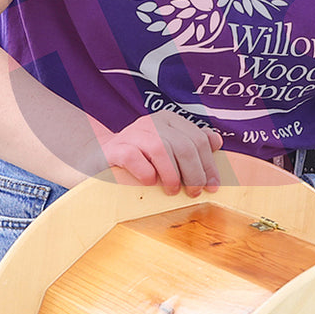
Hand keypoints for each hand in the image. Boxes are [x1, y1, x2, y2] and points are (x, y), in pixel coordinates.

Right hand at [94, 111, 223, 196]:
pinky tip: (149, 183)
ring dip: (172, 175)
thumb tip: (216, 141)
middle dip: (194, 173)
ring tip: (173, 191)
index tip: (213, 186)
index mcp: (169, 120)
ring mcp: (131, 133)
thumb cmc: (140, 160)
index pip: (198, 140)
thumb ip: (191, 144)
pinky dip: (145, 172)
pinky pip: (134, 157)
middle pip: (184, 146)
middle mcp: (151, 123)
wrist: (98, 161)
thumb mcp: (168, 150)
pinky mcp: (114, 148)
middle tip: (195, 192)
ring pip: (161, 149)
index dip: (209, 165)